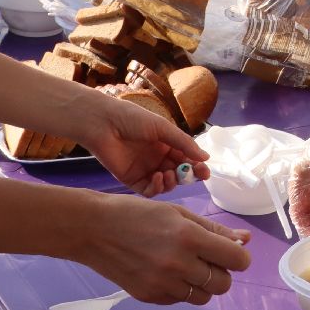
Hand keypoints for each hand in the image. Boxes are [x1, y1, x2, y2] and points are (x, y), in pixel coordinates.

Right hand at [77, 193, 251, 305]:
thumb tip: (245, 240)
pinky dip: (181, 289)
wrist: (93, 229)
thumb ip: (213, 230)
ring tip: (185, 265)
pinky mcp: (149, 297)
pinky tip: (166, 271)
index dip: (239, 257)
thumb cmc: (136, 213)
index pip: (236, 260)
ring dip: (202, 283)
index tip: (232, 252)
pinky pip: (180, 300)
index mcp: (189, 237)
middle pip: (223, 284)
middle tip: (206, 258)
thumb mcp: (178, 213)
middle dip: (222, 272)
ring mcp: (163, 284)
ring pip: (203, 297)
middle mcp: (179, 264)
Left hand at [78, 91, 210, 196]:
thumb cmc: (133, 119)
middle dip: (187, 176)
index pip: (186, 159)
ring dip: (172, 182)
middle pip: (178, 173)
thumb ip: (184, 143)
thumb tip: (206, 157)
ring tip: (169, 174)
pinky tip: (157, 177)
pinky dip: (157, 188)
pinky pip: (149, 190)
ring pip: (165, 184)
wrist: (103, 124)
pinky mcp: (131, 180)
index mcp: (166, 144)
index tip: (205, 172)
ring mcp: (145, 170)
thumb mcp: (162, 128)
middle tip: (193, 175)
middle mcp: (157, 158)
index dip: (197, 166)